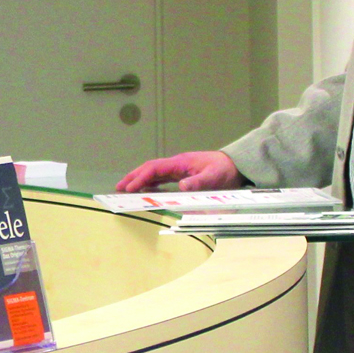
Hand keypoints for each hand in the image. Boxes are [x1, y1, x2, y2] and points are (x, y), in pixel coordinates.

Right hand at [116, 150, 244, 192]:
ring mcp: (178, 168)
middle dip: (133, 177)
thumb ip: (198, 182)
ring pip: (153, 172)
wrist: (235, 164)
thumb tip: (181, 186)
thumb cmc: (224, 170)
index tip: (129, 188)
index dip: (140, 177)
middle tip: (118, 187)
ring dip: (139, 179)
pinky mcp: (181, 173)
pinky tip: (145, 190)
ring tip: (126, 189)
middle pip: (149, 168)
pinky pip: (161, 177)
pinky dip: (150, 182)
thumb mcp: (214, 177)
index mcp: (180, 162)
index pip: (154, 168)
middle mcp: (176, 164)